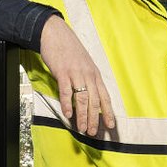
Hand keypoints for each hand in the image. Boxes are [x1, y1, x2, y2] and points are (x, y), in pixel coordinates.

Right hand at [39, 16, 114, 136]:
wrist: (55, 33)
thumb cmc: (69, 49)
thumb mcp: (84, 64)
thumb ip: (87, 79)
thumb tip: (88, 96)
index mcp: (95, 74)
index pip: (105, 96)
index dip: (108, 112)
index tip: (110, 126)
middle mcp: (88, 74)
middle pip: (94, 101)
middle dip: (94, 119)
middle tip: (93, 132)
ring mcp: (75, 73)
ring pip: (82, 99)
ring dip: (82, 116)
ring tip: (82, 129)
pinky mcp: (62, 72)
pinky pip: (66, 91)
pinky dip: (67, 104)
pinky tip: (68, 115)